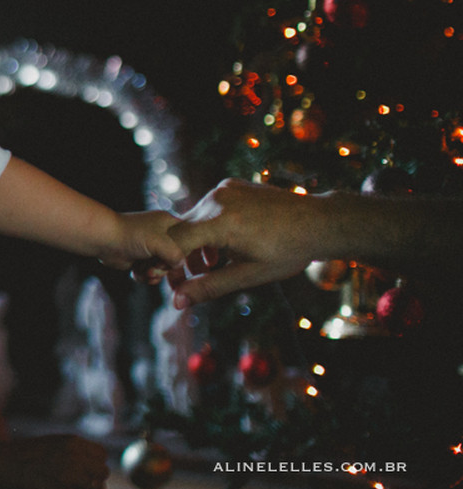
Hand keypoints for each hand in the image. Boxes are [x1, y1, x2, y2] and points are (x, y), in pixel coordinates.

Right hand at [0, 434, 108, 488]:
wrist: (1, 463)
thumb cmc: (24, 454)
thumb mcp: (52, 442)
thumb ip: (72, 448)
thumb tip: (89, 460)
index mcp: (72, 441)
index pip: (102, 455)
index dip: (96, 464)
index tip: (87, 470)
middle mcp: (74, 456)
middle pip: (102, 472)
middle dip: (94, 479)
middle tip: (81, 484)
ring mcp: (68, 474)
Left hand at [98, 210, 184, 271]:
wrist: (103, 240)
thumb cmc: (130, 234)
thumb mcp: (160, 242)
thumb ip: (176, 254)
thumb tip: (180, 264)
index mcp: (168, 223)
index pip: (189, 239)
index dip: (184, 253)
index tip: (174, 260)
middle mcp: (161, 234)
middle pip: (175, 258)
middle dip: (165, 268)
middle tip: (155, 267)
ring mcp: (150, 247)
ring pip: (163, 268)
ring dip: (154, 274)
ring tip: (145, 271)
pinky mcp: (140, 258)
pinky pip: (151, 272)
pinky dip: (145, 276)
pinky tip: (138, 273)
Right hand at [165, 179, 318, 307]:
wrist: (319, 222)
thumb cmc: (288, 252)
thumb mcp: (248, 274)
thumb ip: (209, 287)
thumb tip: (177, 303)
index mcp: (221, 222)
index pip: (175, 242)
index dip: (169, 263)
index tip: (173, 282)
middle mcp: (217, 200)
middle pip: (181, 229)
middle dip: (182, 255)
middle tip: (192, 279)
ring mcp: (223, 189)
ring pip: (193, 219)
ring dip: (196, 242)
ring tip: (213, 265)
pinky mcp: (229, 185)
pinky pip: (208, 208)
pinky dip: (208, 227)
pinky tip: (225, 244)